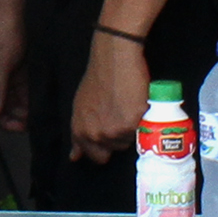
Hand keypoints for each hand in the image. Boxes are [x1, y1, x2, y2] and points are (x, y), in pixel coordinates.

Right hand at [0, 0, 27, 139]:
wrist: (17, 14)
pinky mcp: (16, 75)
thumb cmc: (5, 36)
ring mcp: (3, 78)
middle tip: (23, 127)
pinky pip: (20, 95)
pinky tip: (35, 108)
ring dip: (19, 113)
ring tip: (32, 119)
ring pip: (9, 104)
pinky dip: (26, 103)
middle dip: (7, 121)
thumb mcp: (2, 63)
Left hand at [70, 30, 149, 161]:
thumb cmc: (98, 78)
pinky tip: (137, 104)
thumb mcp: (81, 107)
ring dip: (132, 128)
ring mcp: (114, 131)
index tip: (111, 134)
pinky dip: (143, 120)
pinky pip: (143, 131)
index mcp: (81, 131)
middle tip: (121, 114)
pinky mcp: (133, 123)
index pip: (96, 156)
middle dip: (120, 136)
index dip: (105, 147)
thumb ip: (78, 134)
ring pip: (131, 141)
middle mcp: (96, 134)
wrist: (115, 59)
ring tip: (128, 105)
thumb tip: (74, 158)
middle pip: (116, 149)